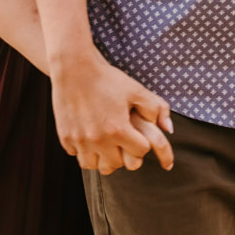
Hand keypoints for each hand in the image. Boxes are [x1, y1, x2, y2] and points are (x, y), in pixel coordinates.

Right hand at [48, 52, 174, 174]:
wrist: (74, 69)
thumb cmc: (107, 79)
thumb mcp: (136, 90)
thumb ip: (156, 108)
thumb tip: (169, 129)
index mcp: (118, 130)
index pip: (140, 152)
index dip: (142, 143)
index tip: (137, 134)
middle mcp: (99, 139)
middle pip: (118, 163)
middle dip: (124, 154)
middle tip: (123, 142)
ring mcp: (80, 141)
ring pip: (95, 166)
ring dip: (103, 159)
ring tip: (106, 147)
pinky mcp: (66, 138)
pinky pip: (78, 156)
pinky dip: (85, 152)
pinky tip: (90, 140)